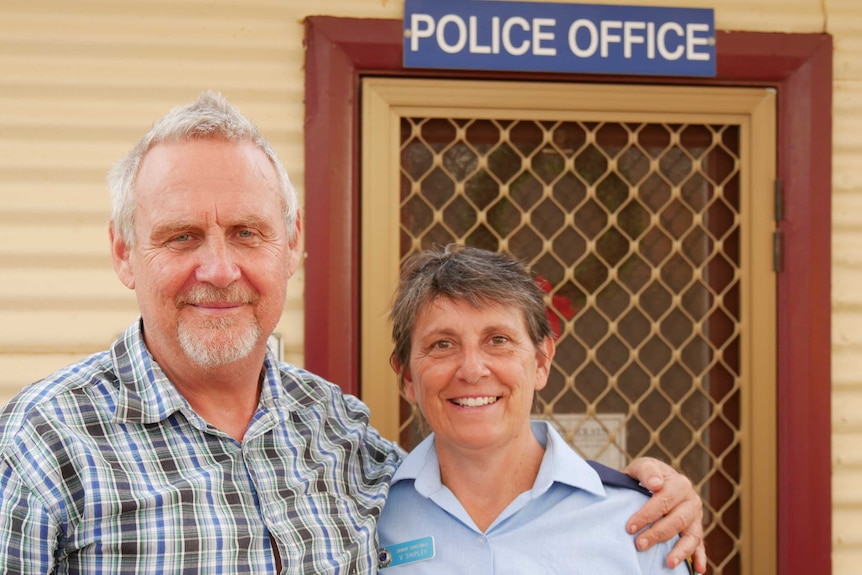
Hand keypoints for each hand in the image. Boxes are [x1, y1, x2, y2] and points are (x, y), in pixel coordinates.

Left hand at [623, 457, 706, 573]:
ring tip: (668, 563)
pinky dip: (700, 558)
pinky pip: (700, 546)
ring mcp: (696, 517)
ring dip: (680, 551)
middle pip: (677, 521)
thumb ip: (647, 471)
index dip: (647, 515)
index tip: (630, 527)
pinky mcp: (696, 530)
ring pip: (692, 536)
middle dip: (657, 534)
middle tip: (639, 545)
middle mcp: (691, 501)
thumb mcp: (643, 466)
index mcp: (679, 484)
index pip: (664, 501)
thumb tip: (655, 483)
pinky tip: (697, 570)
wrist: (655, 480)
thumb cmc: (647, 475)